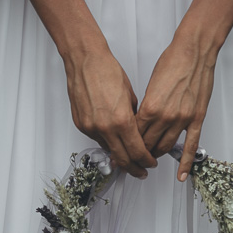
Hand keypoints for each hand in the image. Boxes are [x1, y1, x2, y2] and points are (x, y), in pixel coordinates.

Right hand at [64, 48, 156, 178]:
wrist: (85, 61)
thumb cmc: (108, 71)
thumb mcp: (130, 96)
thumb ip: (134, 119)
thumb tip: (138, 133)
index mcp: (121, 120)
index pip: (137, 151)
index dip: (146, 160)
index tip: (150, 163)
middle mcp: (105, 128)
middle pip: (123, 159)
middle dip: (134, 168)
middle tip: (141, 171)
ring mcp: (91, 128)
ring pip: (109, 150)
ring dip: (120, 155)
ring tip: (128, 156)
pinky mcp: (82, 125)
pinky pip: (97, 140)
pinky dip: (107, 142)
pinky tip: (114, 140)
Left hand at [136, 33, 217, 181]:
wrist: (194, 52)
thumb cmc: (171, 62)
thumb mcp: (149, 86)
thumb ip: (144, 107)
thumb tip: (138, 122)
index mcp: (150, 108)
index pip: (134, 135)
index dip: (127, 145)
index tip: (122, 152)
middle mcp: (165, 117)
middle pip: (148, 145)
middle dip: (139, 153)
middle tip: (134, 159)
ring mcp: (182, 119)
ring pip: (166, 147)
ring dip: (157, 155)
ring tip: (151, 158)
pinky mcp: (196, 119)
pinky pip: (191, 146)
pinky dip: (185, 162)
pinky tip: (181, 174)